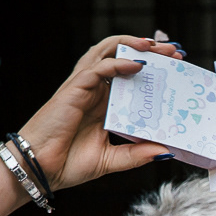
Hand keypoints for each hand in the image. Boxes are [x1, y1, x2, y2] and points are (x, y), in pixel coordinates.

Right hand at [17, 35, 181, 191]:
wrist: (39, 170)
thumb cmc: (68, 163)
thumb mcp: (113, 160)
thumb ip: (138, 155)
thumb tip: (166, 152)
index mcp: (104, 105)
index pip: (131, 78)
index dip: (152, 69)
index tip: (176, 68)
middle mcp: (95, 92)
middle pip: (122, 59)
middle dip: (148, 51)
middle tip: (174, 51)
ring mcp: (83, 88)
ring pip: (107, 54)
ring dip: (132, 46)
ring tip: (156, 45)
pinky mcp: (73, 90)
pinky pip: (97, 69)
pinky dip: (118, 63)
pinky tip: (138, 64)